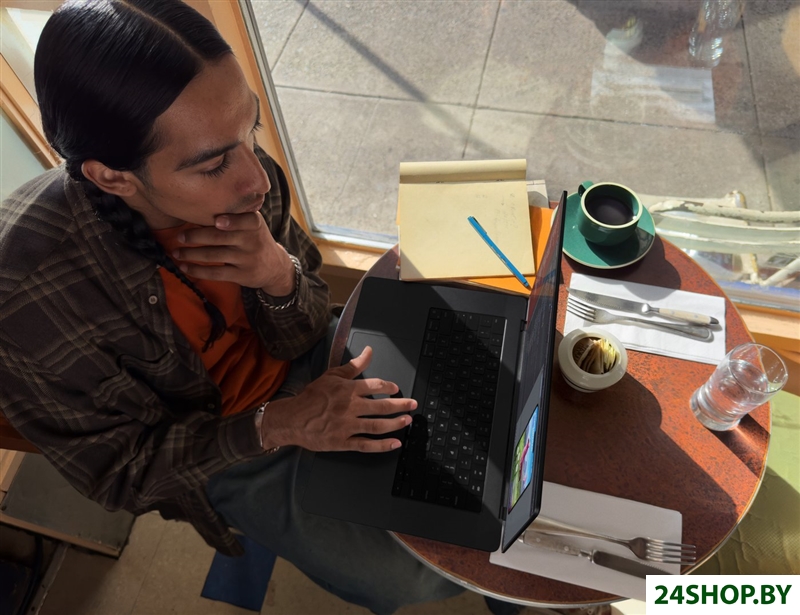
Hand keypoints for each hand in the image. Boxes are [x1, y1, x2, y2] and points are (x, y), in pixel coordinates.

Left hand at [173, 212, 294, 294]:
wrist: (275, 267)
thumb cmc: (256, 239)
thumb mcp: (254, 225)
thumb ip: (236, 215)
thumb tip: (199, 206)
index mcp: (254, 224)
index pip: (247, 221)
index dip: (232, 222)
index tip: (217, 221)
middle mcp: (252, 241)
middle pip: (221, 238)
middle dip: (197, 236)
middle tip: (180, 236)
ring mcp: (247, 260)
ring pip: (215, 256)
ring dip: (192, 254)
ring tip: (177, 252)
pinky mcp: (242, 276)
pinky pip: (216, 273)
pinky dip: (198, 271)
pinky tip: (185, 268)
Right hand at [260, 347, 416, 452]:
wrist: (292, 418)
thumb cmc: (311, 397)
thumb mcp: (332, 375)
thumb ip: (353, 365)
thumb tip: (369, 351)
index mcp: (347, 390)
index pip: (375, 385)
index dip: (389, 387)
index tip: (397, 389)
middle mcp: (349, 407)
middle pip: (381, 406)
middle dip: (400, 405)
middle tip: (413, 404)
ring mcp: (346, 426)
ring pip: (376, 426)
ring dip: (395, 424)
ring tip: (407, 421)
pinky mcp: (342, 442)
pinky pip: (365, 445)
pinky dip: (382, 446)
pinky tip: (395, 444)